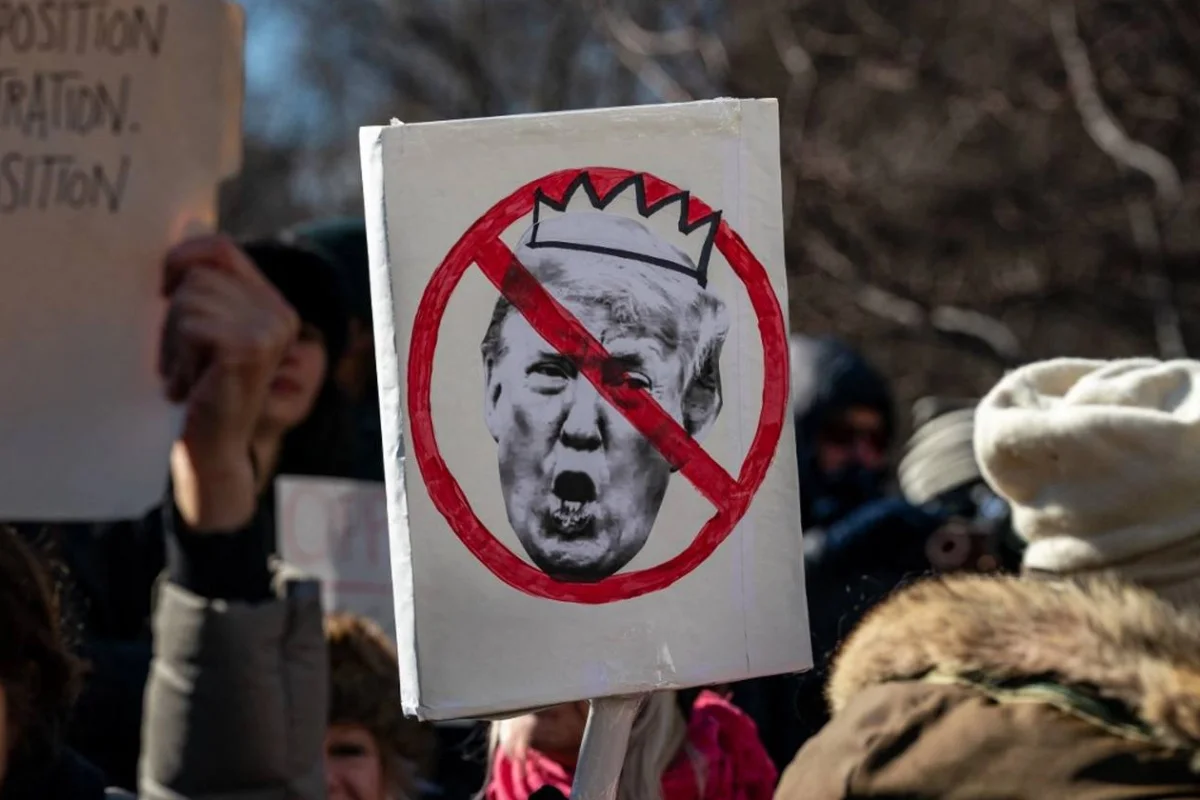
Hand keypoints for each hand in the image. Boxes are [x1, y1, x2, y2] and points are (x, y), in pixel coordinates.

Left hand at [160, 235, 297, 531]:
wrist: (212, 450)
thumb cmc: (199, 392)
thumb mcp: (203, 332)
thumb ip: (203, 290)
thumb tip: (181, 238)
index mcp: (272, 306)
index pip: (221, 248)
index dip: (183, 255)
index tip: (162, 286)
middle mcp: (279, 314)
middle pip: (199, 274)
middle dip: (174, 315)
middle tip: (182, 359)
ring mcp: (268, 331)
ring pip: (190, 298)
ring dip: (173, 340)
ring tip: (186, 373)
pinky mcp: (248, 347)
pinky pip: (191, 324)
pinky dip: (178, 356)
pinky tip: (189, 383)